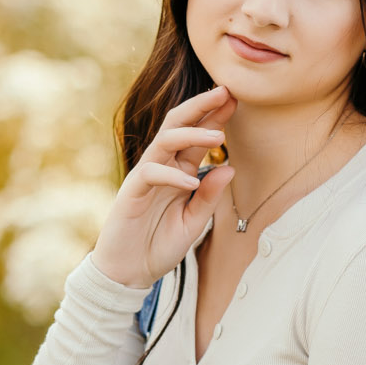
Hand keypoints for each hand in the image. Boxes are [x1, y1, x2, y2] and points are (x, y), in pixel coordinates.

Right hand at [92, 84, 236, 288]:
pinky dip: (172, 175)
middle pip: (178, 125)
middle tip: (225, 92)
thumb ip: (209, 197)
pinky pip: (151, 173)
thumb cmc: (159, 245)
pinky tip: (191, 182)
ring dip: (192, 135)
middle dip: (201, 107)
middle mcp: (162, 167)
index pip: (197, 136)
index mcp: (179, 171)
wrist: (129, 272)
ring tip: (219, 137)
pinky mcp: (131, 192)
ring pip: (165, 141)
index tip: (236, 99)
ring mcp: (145, 177)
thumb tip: (230, 167)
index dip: (215, 117)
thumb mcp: (194, 223)